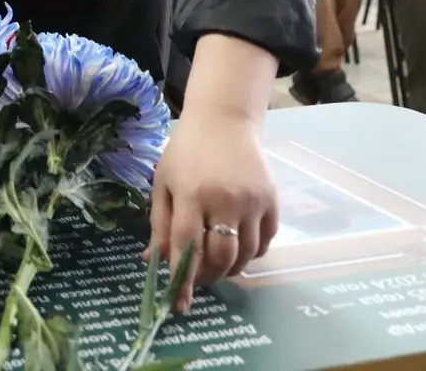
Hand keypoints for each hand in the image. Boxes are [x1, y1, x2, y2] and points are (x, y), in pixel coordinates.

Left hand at [147, 105, 276, 311]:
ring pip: (246, 255)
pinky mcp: (272, 200)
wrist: (224, 121)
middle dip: (208, 277)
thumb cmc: (185, 151)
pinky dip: (252, 254)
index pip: (187, 247)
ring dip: (230, 269)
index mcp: (192, 195)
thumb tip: (153, 262)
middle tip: (198, 279)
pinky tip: (238, 248)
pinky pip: (265, 242)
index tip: (179, 304)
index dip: (182, 279)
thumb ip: (160, 223)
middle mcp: (225, 200)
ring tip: (217, 265)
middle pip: (221, 257)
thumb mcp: (163, 183)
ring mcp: (253, 201)